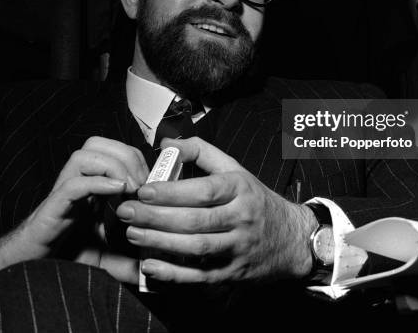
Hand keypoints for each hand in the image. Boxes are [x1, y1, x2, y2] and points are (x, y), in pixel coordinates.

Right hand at [3, 137, 147, 268]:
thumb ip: (124, 260)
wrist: (27, 271)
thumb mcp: (103, 256)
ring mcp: (63, 194)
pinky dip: (96, 183)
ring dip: (113, 165)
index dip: (136, 159)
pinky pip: (72, 185)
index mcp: (92, 187)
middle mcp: (77, 183)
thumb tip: (146, 267)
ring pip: (83, 155)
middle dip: (127, 156)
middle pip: (98, 144)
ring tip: (129, 188)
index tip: (152, 183)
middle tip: (142, 184)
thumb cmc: (62, 258)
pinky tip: (116, 192)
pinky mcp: (51, 210)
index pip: (113, 151)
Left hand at [115, 137, 315, 284]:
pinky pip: (201, 275)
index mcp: (240, 188)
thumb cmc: (254, 199)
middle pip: (196, 220)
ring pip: (196, 247)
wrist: (291, 238)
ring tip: (132, 233)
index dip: (172, 191)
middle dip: (157, 217)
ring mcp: (238, 247)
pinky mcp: (233, 272)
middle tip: (126, 212)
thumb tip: (167, 143)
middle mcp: (241, 218)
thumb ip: (201, 152)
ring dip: (161, 241)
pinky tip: (150, 265)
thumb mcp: (235, 169)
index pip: (204, 190)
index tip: (144, 190)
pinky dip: (174, 273)